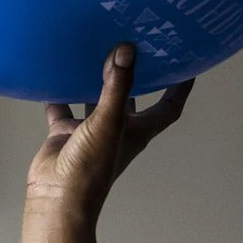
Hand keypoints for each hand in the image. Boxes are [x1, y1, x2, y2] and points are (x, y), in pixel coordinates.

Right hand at [25, 43, 193, 220]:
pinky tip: (57, 74)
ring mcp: (90, 132)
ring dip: (96, 80)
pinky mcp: (66, 133)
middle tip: (135, 46)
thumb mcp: (109, 122)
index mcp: (138, 130)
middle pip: (131, 98)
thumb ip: (117, 86)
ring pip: (96, 100)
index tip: (185, 63)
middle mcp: (117, 129)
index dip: (180, 87)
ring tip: (96, 50)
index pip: (168, 107)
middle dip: (134, 75)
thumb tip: (127, 50)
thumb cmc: (90, 168)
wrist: (56, 196)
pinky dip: (61, 93)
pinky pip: (64, 108)